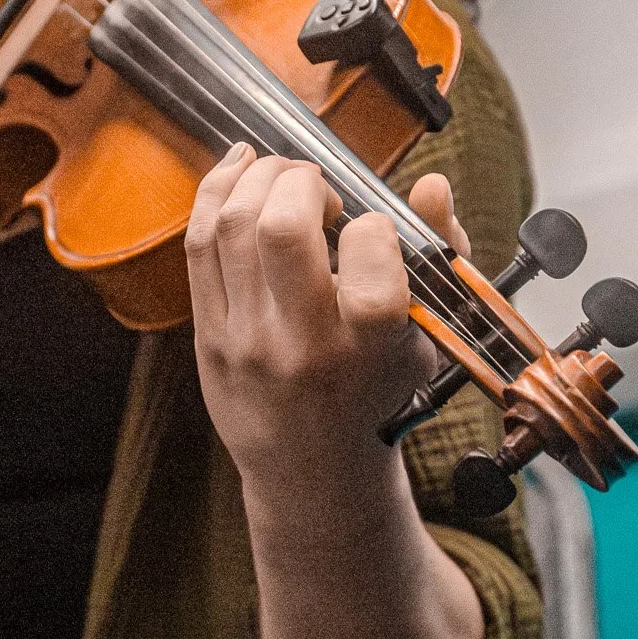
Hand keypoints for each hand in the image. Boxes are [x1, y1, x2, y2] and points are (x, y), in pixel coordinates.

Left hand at [183, 144, 469, 499]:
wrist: (312, 469)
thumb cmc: (376, 390)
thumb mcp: (425, 337)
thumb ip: (439, 256)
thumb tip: (433, 186)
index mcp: (369, 346)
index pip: (370, 254)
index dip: (373, 223)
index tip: (373, 231)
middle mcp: (303, 344)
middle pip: (282, 228)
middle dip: (301, 180)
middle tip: (318, 187)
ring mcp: (248, 340)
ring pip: (232, 226)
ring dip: (258, 177)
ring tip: (283, 176)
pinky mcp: (210, 336)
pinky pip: (199, 245)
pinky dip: (216, 192)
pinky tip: (239, 169)